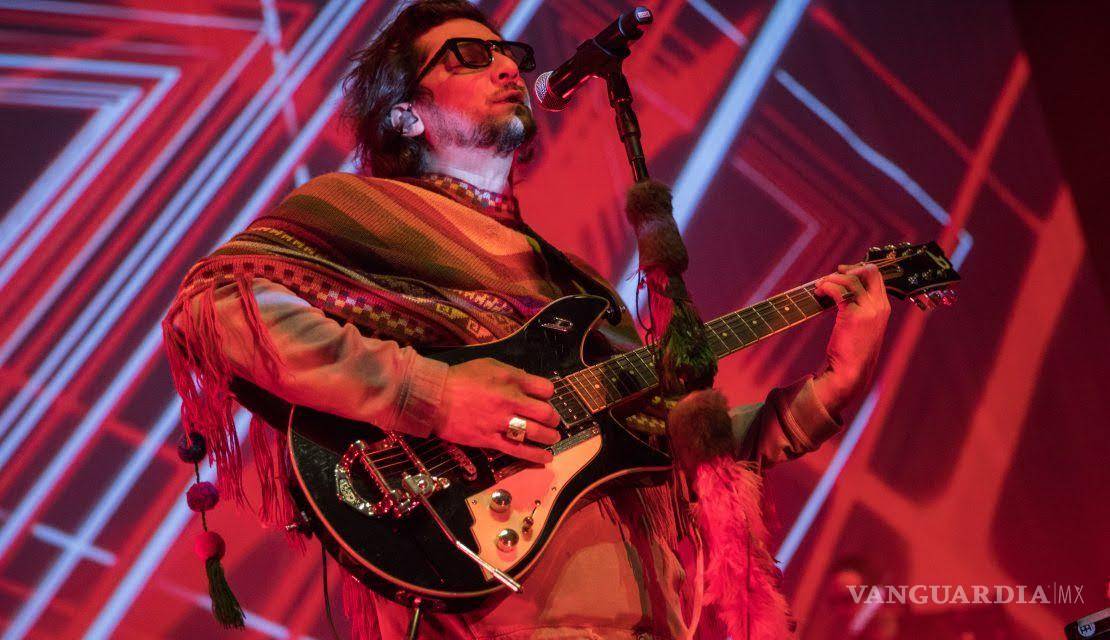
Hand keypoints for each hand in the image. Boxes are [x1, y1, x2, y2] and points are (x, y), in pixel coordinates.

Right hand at [435, 358, 559, 463]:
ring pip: (535, 432)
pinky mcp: (490, 439)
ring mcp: (500, 422)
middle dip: (553, 418)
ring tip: (552, 438)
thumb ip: (511, 373)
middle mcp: (509, 400)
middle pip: (545, 412)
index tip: (544, 399)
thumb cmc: (460, 378)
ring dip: (549, 437)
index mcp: (510, 379)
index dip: (548, 395)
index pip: (545, 389)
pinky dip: (535, 455)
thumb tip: (527, 382)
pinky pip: (518, 450)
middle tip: (552, 421)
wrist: (434, 397)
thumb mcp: (488, 365)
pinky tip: (546, 457)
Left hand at [812, 263, 890, 414]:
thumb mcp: (863, 326)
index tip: (842, 272)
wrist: (850, 372)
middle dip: (850, 268)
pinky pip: (838, 290)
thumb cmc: (852, 351)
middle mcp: (879, 306)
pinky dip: (826, 287)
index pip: (877, 276)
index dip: (859, 269)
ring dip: (831, 278)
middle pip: (870, 271)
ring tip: (820, 286)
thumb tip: (841, 291)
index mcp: (883, 308)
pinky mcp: (853, 315)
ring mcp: (868, 310)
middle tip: (833, 275)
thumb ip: (860, 308)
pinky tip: (819, 293)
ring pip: (851, 279)